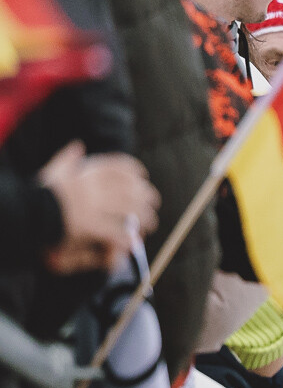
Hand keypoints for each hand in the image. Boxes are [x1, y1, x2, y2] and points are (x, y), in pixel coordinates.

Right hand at [39, 142, 159, 273]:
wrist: (23, 213)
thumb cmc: (36, 195)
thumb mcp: (52, 172)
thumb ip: (66, 159)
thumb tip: (78, 145)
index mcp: (85, 173)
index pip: (118, 166)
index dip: (134, 171)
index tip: (143, 176)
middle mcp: (92, 187)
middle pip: (130, 190)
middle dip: (146, 196)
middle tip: (154, 203)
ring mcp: (91, 207)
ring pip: (129, 211)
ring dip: (144, 218)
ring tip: (150, 224)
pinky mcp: (89, 227)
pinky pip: (116, 232)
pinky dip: (127, 238)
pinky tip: (133, 241)